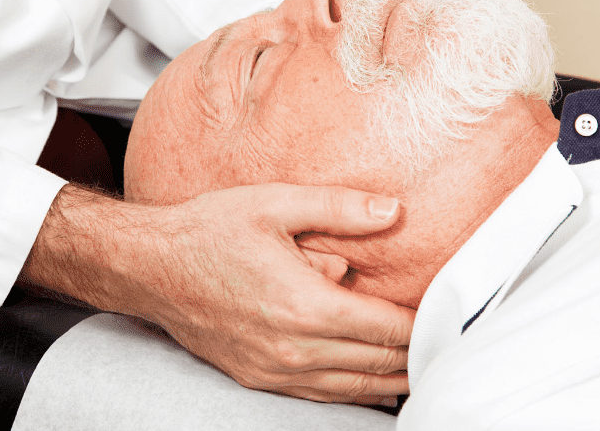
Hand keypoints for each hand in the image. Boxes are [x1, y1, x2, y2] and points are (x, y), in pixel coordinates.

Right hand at [20, 183, 413, 403]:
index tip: (450, 315)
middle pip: (377, 364)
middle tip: (449, 342)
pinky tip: (373, 383)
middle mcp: (293, 348)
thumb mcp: (275, 204)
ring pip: (353, 388)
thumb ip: (339, 208)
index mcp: (304, 305)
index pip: (387, 329)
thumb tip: (393, 212)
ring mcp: (274, 371)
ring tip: (423, 367)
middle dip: (417, 355)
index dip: (425, 325)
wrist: (150, 267)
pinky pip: (321, 396)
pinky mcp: (258, 378)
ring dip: (391, 380)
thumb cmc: (209, 231)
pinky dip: (355, 391)